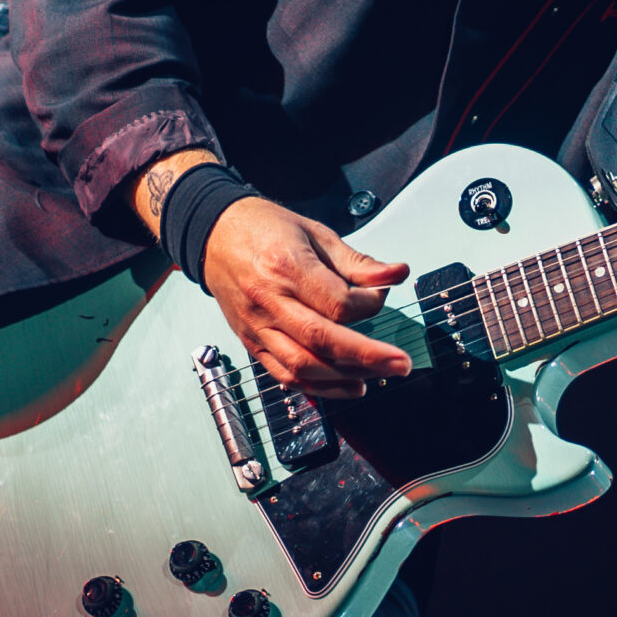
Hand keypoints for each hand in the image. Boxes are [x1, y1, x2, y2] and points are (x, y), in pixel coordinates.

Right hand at [200, 198, 412, 396]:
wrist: (216, 236)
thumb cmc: (265, 230)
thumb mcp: (316, 233)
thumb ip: (357, 262)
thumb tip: (397, 274)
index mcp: (286, 265)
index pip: (336, 302)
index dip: (368, 306)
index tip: (382, 297)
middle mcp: (268, 300)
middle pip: (321, 339)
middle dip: (367, 356)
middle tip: (400, 364)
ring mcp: (257, 326)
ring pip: (302, 365)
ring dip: (344, 377)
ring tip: (377, 376)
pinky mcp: (251, 343)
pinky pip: (285, 375)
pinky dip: (319, 387)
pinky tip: (347, 386)